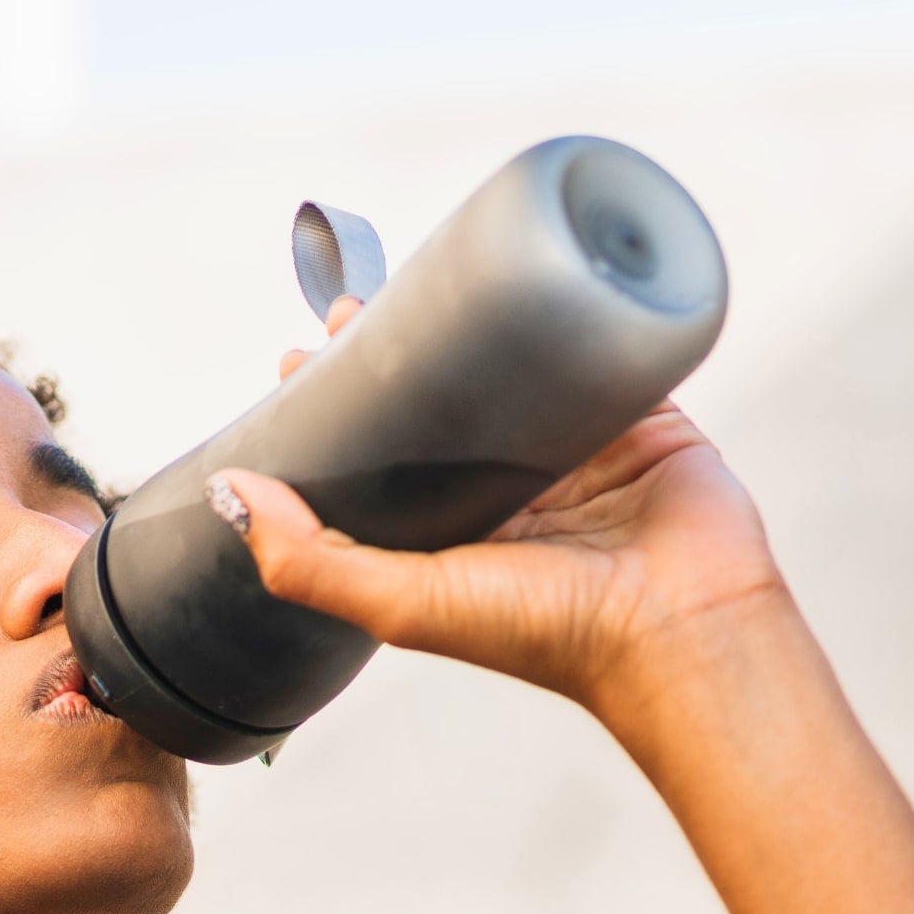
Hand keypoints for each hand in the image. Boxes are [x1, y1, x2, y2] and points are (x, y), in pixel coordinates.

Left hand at [226, 298, 793, 715]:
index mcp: (452, 541)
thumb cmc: (552, 635)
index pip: (380, 462)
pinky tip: (527, 278)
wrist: (681, 627)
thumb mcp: (406, 606)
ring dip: (468, 328)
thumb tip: (232, 491)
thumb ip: (311, 561)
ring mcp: (573, 453)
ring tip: (416, 280)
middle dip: (394, 357)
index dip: (340, 410)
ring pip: (510, 373)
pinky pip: (593, 352)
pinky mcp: (634, 418)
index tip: (299, 362)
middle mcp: (508, 497)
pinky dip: (565, 317)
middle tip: (349, 310)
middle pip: (439, 409)